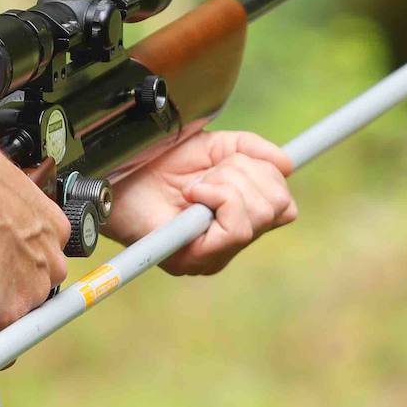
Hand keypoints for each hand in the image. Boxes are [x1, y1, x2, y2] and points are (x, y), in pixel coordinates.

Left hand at [103, 130, 297, 274]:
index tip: (254, 161)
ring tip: (197, 183)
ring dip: (229, 184)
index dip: (272, 177)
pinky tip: (194, 192)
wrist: (120, 174)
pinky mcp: (195, 259)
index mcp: (238, 217)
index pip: (284, 207)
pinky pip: (236, 229)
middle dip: (247, 174)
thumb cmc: (158, 163)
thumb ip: (251, 150)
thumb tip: (286, 164)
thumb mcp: (213, 146)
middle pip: (278, 207)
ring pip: (259, 215)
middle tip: (211, 172)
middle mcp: (230, 242)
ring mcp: (214, 254)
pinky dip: (219, 197)